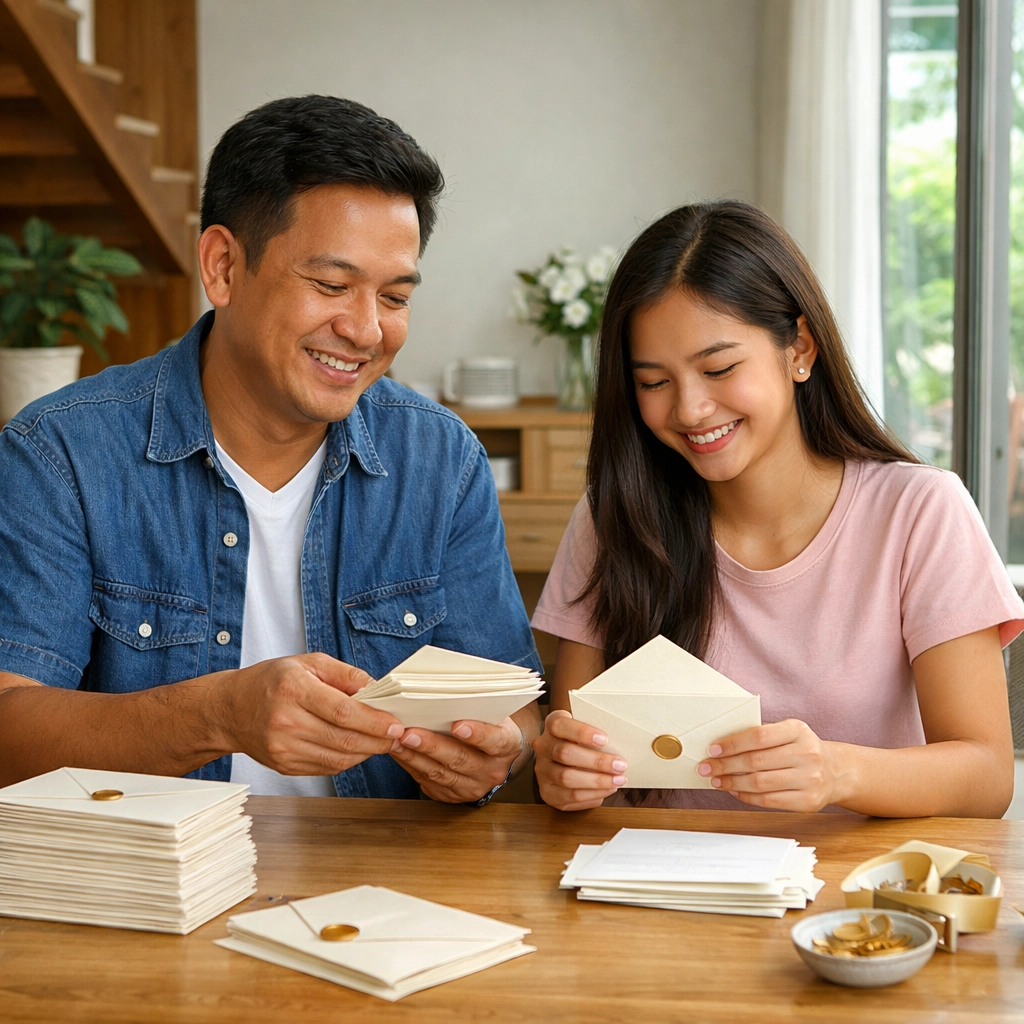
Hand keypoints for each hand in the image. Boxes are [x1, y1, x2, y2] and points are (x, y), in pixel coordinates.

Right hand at [212, 653, 403, 775]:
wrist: (230, 709)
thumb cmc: (272, 681)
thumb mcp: (308, 662)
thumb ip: (345, 674)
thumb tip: (377, 689)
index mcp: (293, 690)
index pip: (342, 712)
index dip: (374, 721)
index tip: (395, 724)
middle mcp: (285, 721)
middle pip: (343, 739)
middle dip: (377, 741)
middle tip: (397, 736)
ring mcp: (283, 748)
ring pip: (337, 758)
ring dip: (366, 753)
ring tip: (380, 742)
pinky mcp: (284, 765)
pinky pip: (326, 768)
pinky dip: (347, 760)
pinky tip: (356, 748)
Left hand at [389, 717, 524, 802]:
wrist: (492, 754)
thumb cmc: (488, 724)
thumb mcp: (491, 713)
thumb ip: (475, 706)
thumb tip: (445, 690)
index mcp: (507, 746)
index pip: (495, 741)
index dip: (477, 734)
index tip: (458, 725)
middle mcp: (492, 771)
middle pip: (461, 759)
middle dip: (432, 746)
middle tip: (410, 733)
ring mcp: (472, 787)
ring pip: (440, 774)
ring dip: (415, 756)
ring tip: (397, 740)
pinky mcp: (452, 796)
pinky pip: (428, 782)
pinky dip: (411, 765)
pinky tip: (399, 751)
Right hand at [532, 709, 626, 810]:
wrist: (559, 760)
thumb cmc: (579, 742)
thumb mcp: (584, 730)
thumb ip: (595, 733)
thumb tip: (621, 743)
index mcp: (552, 726)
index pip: (559, 725)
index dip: (581, 732)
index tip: (605, 739)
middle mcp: (543, 748)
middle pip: (564, 753)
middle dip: (596, 762)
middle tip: (620, 765)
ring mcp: (543, 771)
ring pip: (566, 778)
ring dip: (597, 781)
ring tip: (617, 780)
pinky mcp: (548, 792)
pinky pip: (570, 796)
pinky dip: (592, 794)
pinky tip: (607, 789)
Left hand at [697, 719, 839, 811]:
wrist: (835, 771)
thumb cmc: (801, 748)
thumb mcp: (788, 732)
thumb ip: (762, 735)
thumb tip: (721, 745)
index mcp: (798, 730)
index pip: (758, 736)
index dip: (732, 744)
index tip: (713, 750)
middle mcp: (807, 754)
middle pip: (756, 761)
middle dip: (725, 765)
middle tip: (706, 767)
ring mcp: (809, 779)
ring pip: (760, 783)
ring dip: (732, 782)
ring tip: (717, 780)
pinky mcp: (808, 801)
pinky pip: (769, 800)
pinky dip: (747, 797)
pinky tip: (735, 790)